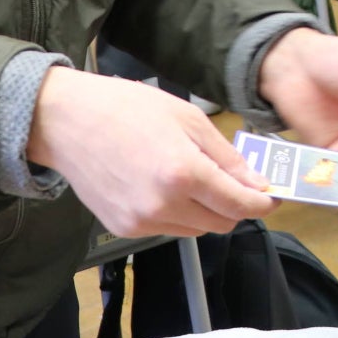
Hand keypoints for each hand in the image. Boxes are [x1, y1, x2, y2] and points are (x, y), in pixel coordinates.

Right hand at [26, 67, 274, 236]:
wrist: (66, 122)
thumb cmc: (126, 109)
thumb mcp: (188, 119)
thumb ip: (226, 157)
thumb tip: (255, 183)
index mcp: (182, 173)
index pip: (239, 205)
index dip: (261, 203)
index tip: (270, 197)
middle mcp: (163, 205)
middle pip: (221, 223)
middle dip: (235, 206)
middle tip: (234, 182)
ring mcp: (141, 221)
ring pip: (196, 229)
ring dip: (206, 210)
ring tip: (192, 177)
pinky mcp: (125, 229)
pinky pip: (167, 228)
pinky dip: (177, 213)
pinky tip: (164, 185)